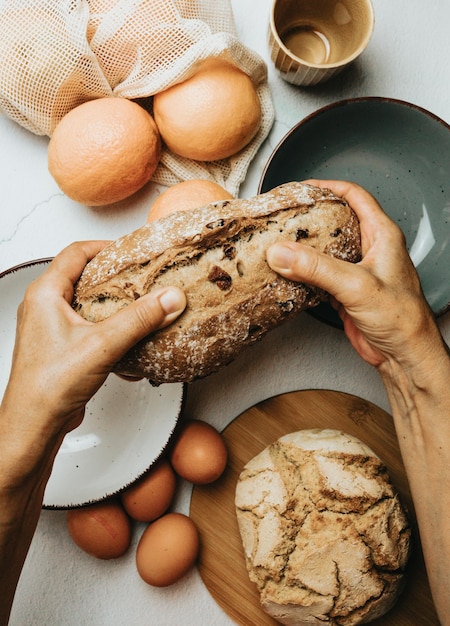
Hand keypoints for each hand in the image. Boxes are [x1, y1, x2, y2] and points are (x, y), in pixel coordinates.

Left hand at [1, 241, 185, 440]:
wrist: (34, 424)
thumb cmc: (48, 386)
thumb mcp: (102, 344)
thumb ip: (139, 318)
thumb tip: (167, 298)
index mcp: (45, 294)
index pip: (76, 253)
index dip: (106, 247)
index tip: (131, 250)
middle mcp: (43, 307)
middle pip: (81, 275)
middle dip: (113, 275)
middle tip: (139, 275)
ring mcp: (50, 328)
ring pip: (85, 302)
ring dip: (112, 302)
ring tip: (138, 303)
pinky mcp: (59, 347)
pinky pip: (87, 325)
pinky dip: (108, 325)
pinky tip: (127, 336)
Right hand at [267, 180, 439, 368]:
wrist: (404, 355)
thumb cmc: (402, 318)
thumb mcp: (357, 285)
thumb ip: (317, 267)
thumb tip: (282, 253)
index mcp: (382, 235)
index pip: (354, 196)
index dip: (328, 186)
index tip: (302, 187)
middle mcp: (370, 249)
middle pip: (336, 221)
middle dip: (310, 216)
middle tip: (285, 215)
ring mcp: (357, 271)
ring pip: (325, 249)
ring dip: (303, 247)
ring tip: (280, 242)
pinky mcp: (346, 292)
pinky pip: (319, 275)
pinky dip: (302, 273)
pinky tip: (288, 274)